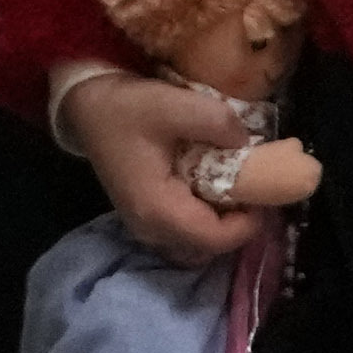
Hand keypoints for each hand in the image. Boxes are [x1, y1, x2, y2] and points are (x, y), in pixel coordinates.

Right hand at [52, 65, 311, 267]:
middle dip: (240, 224)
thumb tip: (249, 142)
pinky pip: (185, 236)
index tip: (265, 190)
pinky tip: (213, 191)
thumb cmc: (126, 107)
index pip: (216, 238)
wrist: (88, 106)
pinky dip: (206, 222)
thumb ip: (218, 122)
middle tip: (255, 189)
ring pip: (197, 247)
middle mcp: (150, 229)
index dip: (250, 222)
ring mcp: (145, 227)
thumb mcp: (174, 104)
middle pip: (209, 248)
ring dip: (222, 226)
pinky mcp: (145, 218)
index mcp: (158, 209)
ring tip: (236, 191)